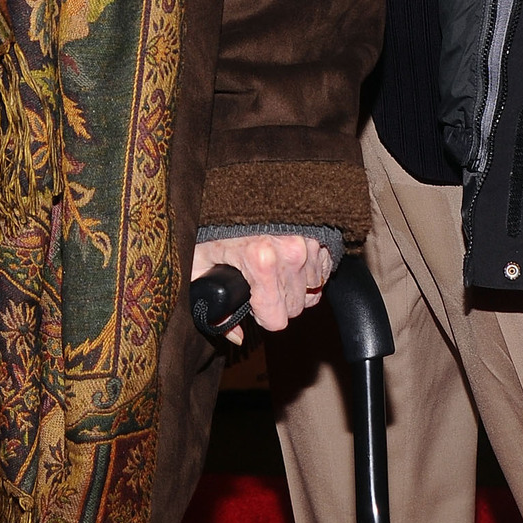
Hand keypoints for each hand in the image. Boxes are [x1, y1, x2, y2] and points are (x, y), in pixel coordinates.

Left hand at [191, 233, 333, 346]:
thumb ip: (212, 307)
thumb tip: (237, 335)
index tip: (252, 303)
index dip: (261, 315)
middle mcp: (290, 251)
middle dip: (277, 301)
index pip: (277, 319)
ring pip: (311, 290)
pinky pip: (323, 271)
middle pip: (295, 307)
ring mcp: (308, 241)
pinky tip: (289, 261)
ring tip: (273, 267)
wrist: (232, 187)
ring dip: (294, 285)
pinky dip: (309, 271)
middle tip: (259, 282)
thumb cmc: (212, 223)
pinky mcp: (319, 234)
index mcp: (260, 260)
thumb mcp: (199, 264)